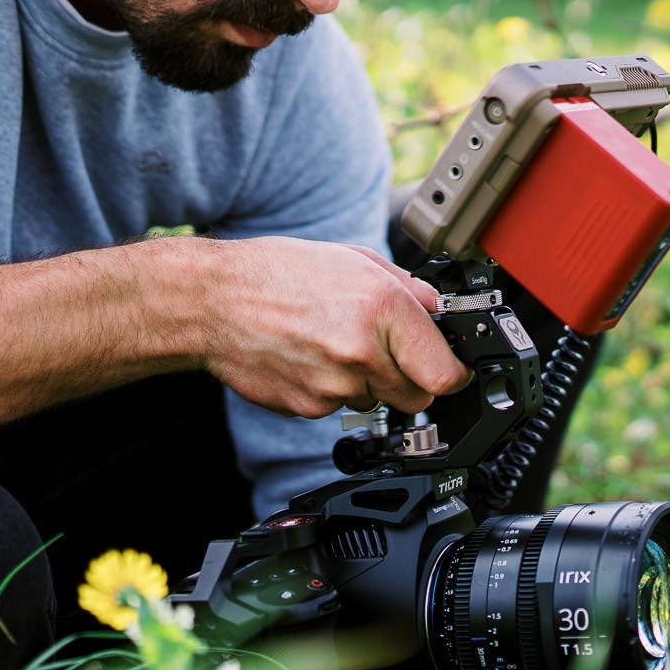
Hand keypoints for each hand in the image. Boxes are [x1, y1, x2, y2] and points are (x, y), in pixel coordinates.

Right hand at [189, 237, 467, 417]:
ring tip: (337, 343)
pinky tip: (313, 357)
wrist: (215, 302)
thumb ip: (409, 290)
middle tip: (389, 350)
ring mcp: (333, 387)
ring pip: (378, 402)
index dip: (454, 374)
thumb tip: (443, 313)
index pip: (446, 374)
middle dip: (413, 377)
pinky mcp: (308, 409)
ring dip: (371, 381)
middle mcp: (361, 352)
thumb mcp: (356, 260)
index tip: (453, 370)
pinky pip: (341, 407)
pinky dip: (336, 388)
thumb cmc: (280, 274)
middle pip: (418, 396)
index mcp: (382, 308)